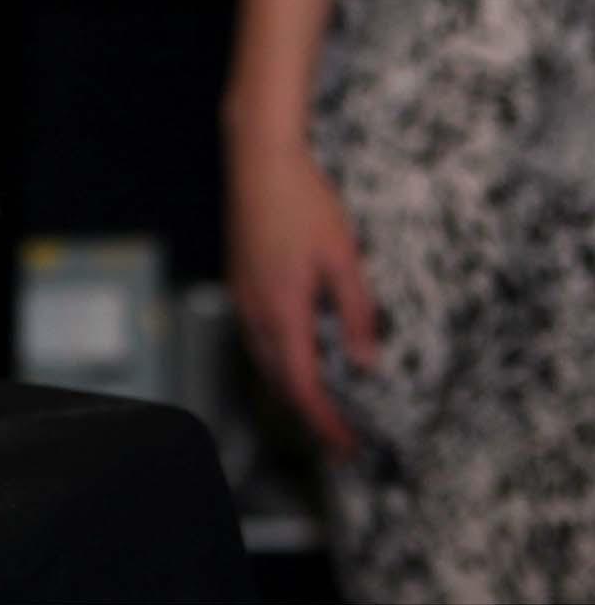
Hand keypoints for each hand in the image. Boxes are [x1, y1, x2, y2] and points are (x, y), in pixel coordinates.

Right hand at [226, 135, 378, 456]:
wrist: (258, 160)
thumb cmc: (304, 202)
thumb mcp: (344, 258)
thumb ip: (357, 313)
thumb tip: (366, 362)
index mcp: (283, 309)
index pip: (302, 384)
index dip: (324, 420)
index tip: (345, 445)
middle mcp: (255, 310)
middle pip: (278, 381)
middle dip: (308, 414)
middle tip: (339, 438)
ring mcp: (242, 295)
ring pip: (263, 360)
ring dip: (290, 389)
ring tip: (320, 405)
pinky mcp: (239, 280)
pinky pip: (255, 337)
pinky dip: (277, 361)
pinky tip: (295, 356)